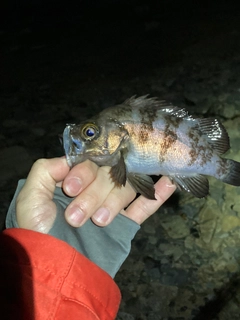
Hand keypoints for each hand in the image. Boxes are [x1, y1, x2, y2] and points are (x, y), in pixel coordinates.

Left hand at [16, 157, 175, 232]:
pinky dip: (157, 195)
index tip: (71, 188)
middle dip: (93, 195)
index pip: (90, 163)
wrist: (58, 270)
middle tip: (76, 217)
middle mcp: (95, 190)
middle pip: (109, 175)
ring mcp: (112, 206)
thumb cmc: (40, 233)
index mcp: (75, 182)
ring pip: (126, 188)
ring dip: (113, 201)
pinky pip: (145, 206)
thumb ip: (45, 170)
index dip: (84, 172)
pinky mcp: (126, 224)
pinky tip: (170, 181)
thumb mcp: (31, 199)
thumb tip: (70, 159)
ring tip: (100, 222)